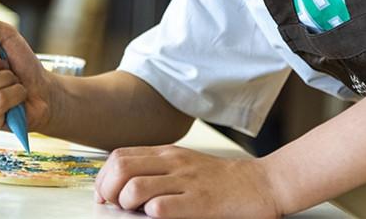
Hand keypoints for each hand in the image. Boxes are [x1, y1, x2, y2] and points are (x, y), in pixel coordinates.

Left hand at [94, 145, 281, 218]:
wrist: (261, 184)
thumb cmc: (222, 179)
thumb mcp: (185, 164)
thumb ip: (158, 169)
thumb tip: (124, 185)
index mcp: (167, 153)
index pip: (119, 156)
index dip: (104, 177)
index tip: (105, 194)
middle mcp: (173, 163)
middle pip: (121, 168)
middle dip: (109, 189)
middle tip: (116, 205)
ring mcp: (186, 182)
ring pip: (136, 187)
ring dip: (127, 203)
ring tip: (136, 212)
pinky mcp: (200, 202)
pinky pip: (162, 207)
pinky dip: (151, 214)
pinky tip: (157, 216)